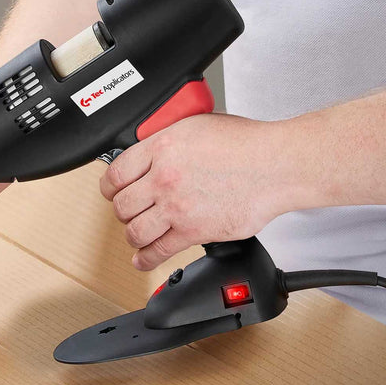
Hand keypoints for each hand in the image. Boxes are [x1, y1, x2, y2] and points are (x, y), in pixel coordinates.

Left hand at [99, 114, 285, 270]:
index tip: (112, 191)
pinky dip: (145, 259)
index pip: (116, 173)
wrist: (275, 165)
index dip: (110, 186)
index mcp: (161, 147)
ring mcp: (176, 207)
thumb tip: (152, 152)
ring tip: (138, 233)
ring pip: (134, 231)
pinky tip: (142, 259)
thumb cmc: (246, 144)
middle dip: (122, 210)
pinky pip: (158, 251)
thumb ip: (167, 140)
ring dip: (133, 234)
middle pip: (122, 204)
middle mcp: (163, 178)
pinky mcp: (193, 231)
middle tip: (129, 211)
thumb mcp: (196, 125)